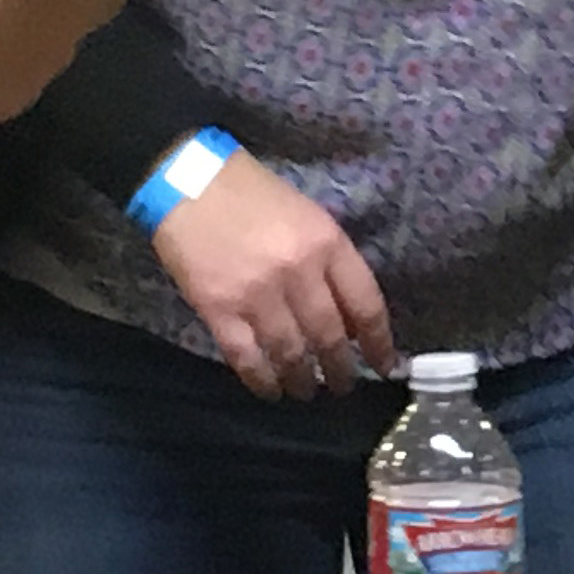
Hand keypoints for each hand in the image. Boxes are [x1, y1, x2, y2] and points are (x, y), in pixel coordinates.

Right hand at [153, 151, 397, 399]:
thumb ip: (331, 263)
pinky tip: (270, 391)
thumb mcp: (309, 217)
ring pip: (292, 354)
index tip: (384, 365)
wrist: (189, 182)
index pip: (366, 305)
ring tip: (306, 391)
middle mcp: (299, 272)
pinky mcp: (219, 310)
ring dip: (303, 380)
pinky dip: (261, 381)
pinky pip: (247, 359)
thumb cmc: (254, 195)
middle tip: (342, 386)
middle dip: (341, 369)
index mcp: (328, 243)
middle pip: (330, 336)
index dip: (378, 342)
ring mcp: (258, 295)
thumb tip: (349, 317)